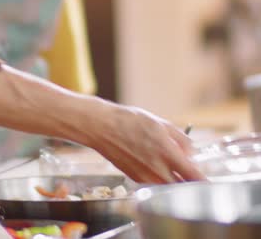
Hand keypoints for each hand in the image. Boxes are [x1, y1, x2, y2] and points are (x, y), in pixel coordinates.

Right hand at [88, 103, 204, 183]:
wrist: (102, 127)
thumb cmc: (129, 121)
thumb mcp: (161, 124)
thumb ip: (181, 140)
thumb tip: (191, 154)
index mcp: (167, 153)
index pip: (194, 176)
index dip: (204, 181)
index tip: (208, 180)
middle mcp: (157, 169)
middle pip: (182, 187)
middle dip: (189, 182)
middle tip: (190, 173)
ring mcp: (145, 176)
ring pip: (168, 187)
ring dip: (173, 181)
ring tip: (170, 166)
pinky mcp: (134, 178)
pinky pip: (154, 183)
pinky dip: (158, 178)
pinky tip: (153, 164)